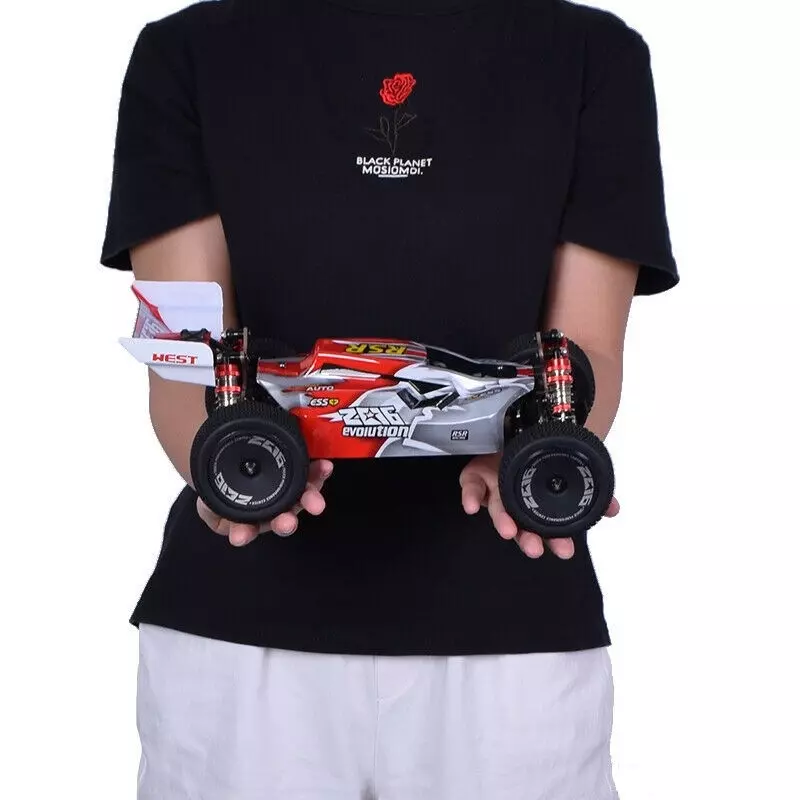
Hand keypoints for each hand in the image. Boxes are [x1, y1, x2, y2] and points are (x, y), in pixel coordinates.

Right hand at [196, 459, 333, 546]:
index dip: (242, 533)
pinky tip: (325, 467)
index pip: (245, 530)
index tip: (239, 536)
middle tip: (285, 524)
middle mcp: (273, 511)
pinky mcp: (301, 474)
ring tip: (315, 502)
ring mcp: (290, 493)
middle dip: (284, 523)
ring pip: (301, 498)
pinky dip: (319, 472)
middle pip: (281, 520)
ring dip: (310, 498)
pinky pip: (312, 475)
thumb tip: (211, 505)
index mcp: (250, 519)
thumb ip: (210, 505)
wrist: (239, 459)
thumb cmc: (227, 486)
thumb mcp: (212, 496)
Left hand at [459, 454, 618, 558]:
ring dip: (502, 522)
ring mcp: (493, 490)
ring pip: (496, 510)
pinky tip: (470, 506)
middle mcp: (514, 502)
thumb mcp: (566, 471)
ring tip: (510, 532)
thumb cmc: (536, 462)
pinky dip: (469, 496)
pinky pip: (470, 486)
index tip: (566, 550)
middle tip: (537, 548)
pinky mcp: (475, 476)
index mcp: (534, 506)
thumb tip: (614, 509)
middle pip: (520, 524)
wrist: (508, 437)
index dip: (555, 539)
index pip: (546, 528)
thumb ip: (590, 491)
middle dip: (528, 538)